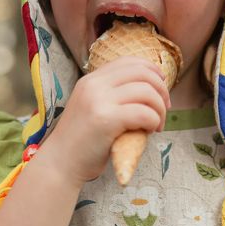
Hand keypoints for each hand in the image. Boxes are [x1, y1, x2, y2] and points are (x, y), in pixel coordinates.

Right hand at [44, 56, 170, 184]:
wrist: (60, 164)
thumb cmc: (81, 142)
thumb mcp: (93, 109)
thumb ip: (113, 97)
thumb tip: (150, 93)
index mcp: (91, 80)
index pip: (129, 61)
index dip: (152, 72)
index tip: (160, 90)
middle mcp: (94, 85)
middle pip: (142, 73)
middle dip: (162, 90)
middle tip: (164, 109)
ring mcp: (99, 101)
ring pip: (147, 91)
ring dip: (160, 108)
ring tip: (157, 124)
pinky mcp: (106, 120)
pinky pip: (144, 113)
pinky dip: (154, 121)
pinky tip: (150, 131)